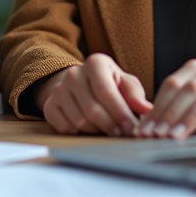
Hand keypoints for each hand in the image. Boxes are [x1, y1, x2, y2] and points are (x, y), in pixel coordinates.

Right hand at [37, 53, 151, 136]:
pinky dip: (79, 132)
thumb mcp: (124, 82)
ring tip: (107, 128)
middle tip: (122, 133)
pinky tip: (89, 127)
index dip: (120, 113)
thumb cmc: (108, 83)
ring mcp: (59, 89)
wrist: (79, 82)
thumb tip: (146, 108)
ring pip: (80, 121)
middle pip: (92, 110)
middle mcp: (74, 73)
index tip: (131, 128)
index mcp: (95, 63)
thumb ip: (135, 94)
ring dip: (97, 130)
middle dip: (111, 126)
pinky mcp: (49, 104)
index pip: (106, 92)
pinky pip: (65, 127)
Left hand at [137, 60, 195, 139]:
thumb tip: (147, 126)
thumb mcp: (193, 95)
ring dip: (192, 118)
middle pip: (189, 91)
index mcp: (195, 69)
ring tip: (179, 135)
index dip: (157, 107)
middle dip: (171, 114)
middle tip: (159, 135)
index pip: (172, 85)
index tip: (146, 129)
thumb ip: (172, 105)